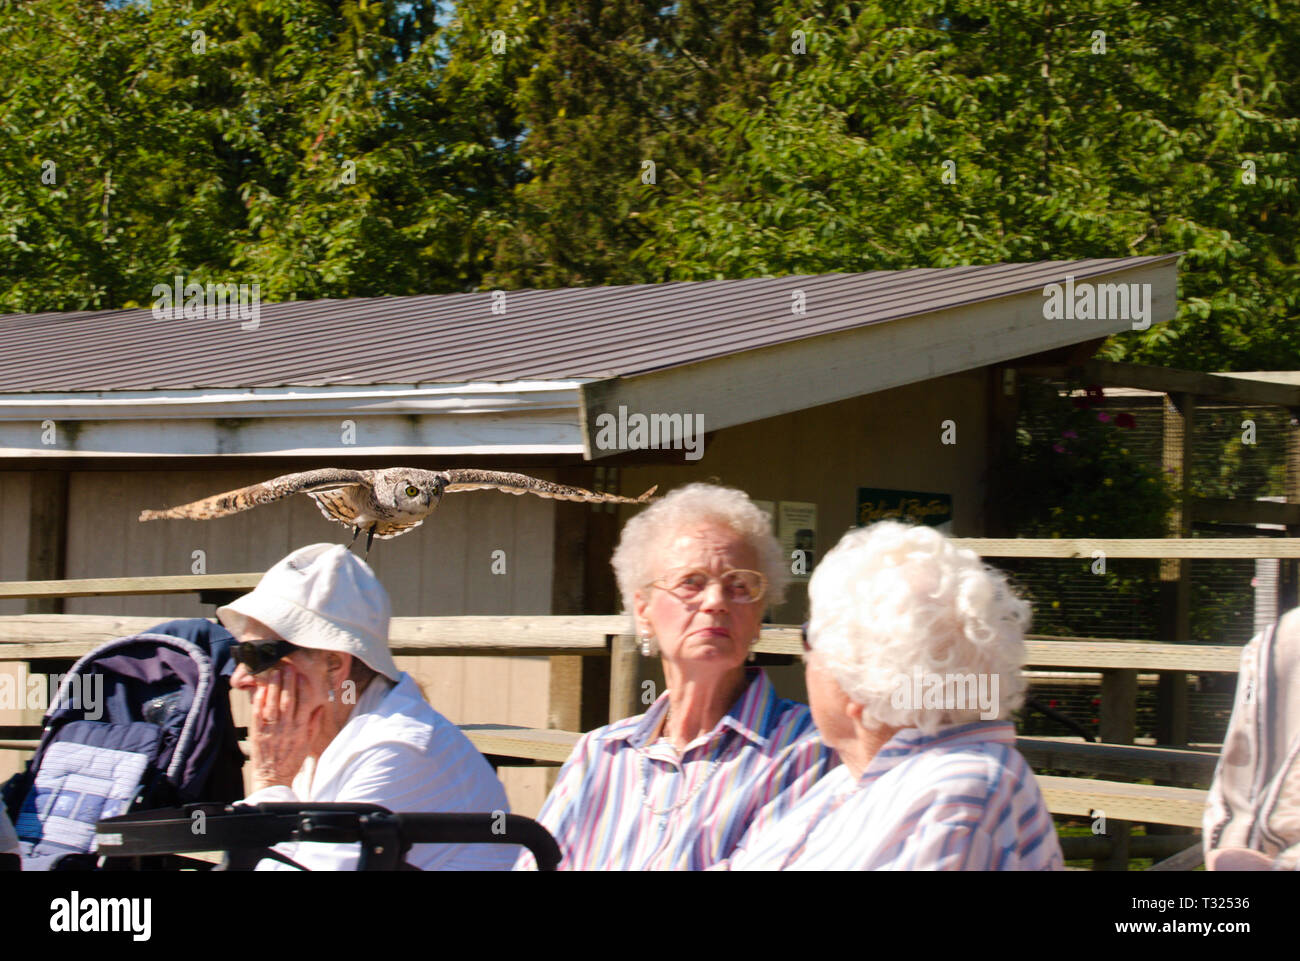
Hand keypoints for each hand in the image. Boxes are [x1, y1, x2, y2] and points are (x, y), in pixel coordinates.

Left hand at [247, 666, 322, 792]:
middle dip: (288, 682)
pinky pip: (258, 713)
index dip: (304, 689)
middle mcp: (286, 728)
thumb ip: (313, 724)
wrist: (273, 777)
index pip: (304, 704)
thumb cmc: (291, 760)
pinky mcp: (257, 733)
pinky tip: (260, 689)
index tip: (303, 676)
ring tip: (274, 672)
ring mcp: (271, 730)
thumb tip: (319, 707)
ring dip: (273, 687)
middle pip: (288, 700)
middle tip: (288, 667)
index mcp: (301, 730)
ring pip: (272, 704)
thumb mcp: (307, 744)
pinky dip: (259, 700)